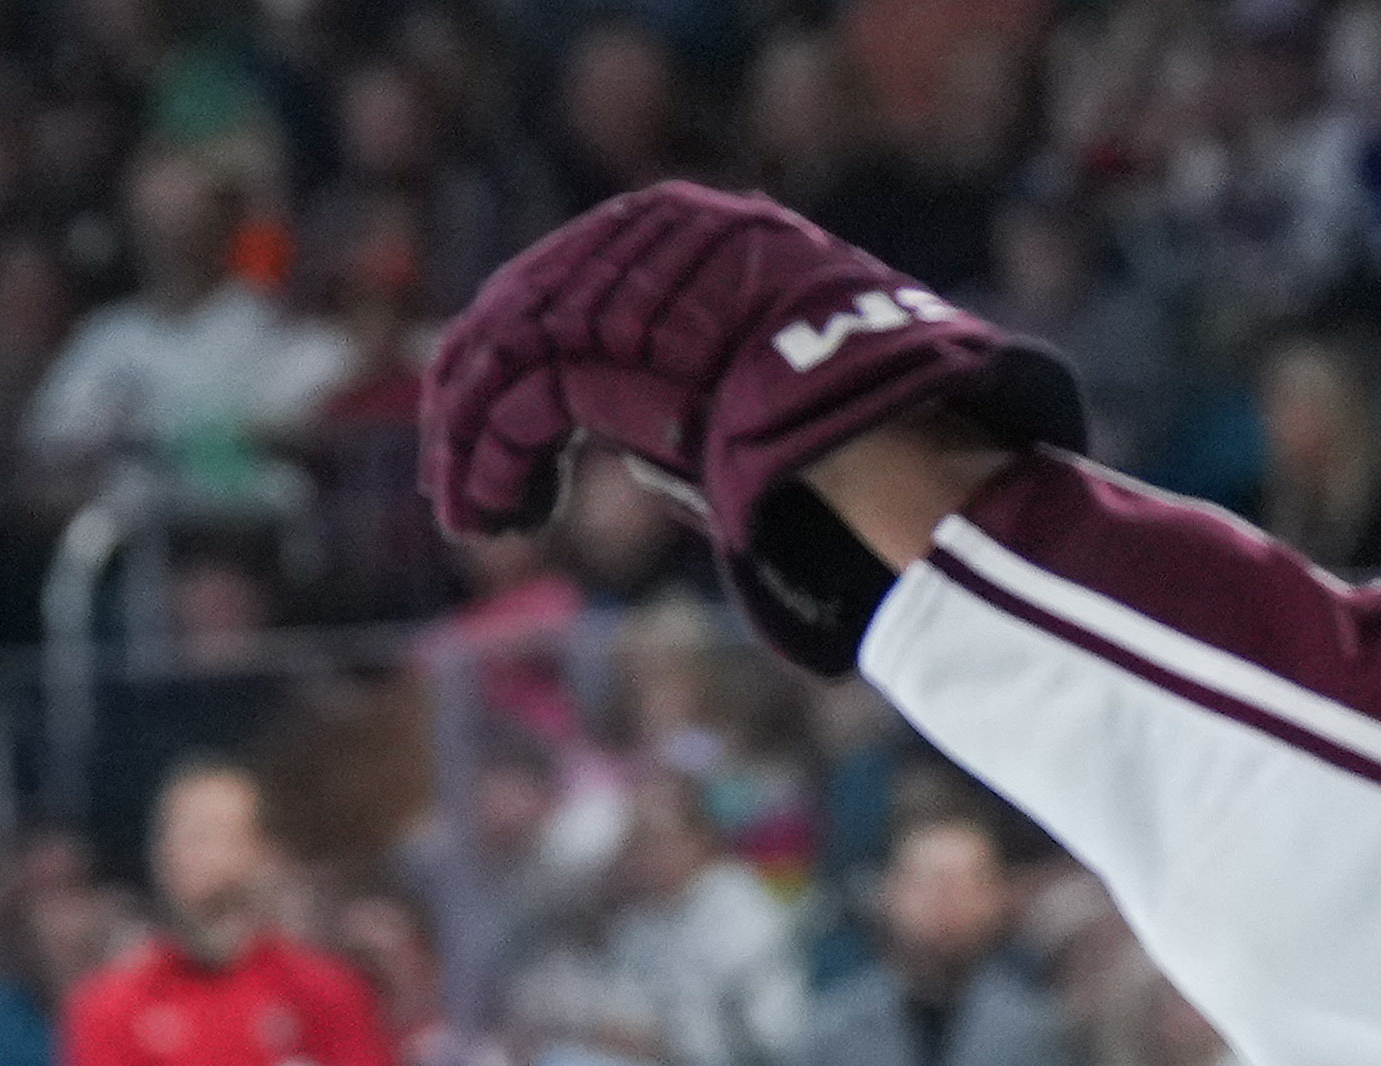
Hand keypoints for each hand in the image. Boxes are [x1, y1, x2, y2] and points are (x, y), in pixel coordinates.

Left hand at [420, 183, 1083, 675]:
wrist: (924, 465)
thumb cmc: (876, 459)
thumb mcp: (773, 416)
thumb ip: (695, 416)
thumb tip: (626, 456)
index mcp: (715, 232)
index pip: (577, 271)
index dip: (517, 351)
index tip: (491, 431)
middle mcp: (680, 237)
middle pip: (532, 303)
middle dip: (475, 401)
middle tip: (456, 488)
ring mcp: (660, 285)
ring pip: (518, 352)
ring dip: (473, 446)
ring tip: (467, 519)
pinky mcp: (637, 351)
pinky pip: (532, 399)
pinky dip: (494, 462)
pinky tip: (492, 518)